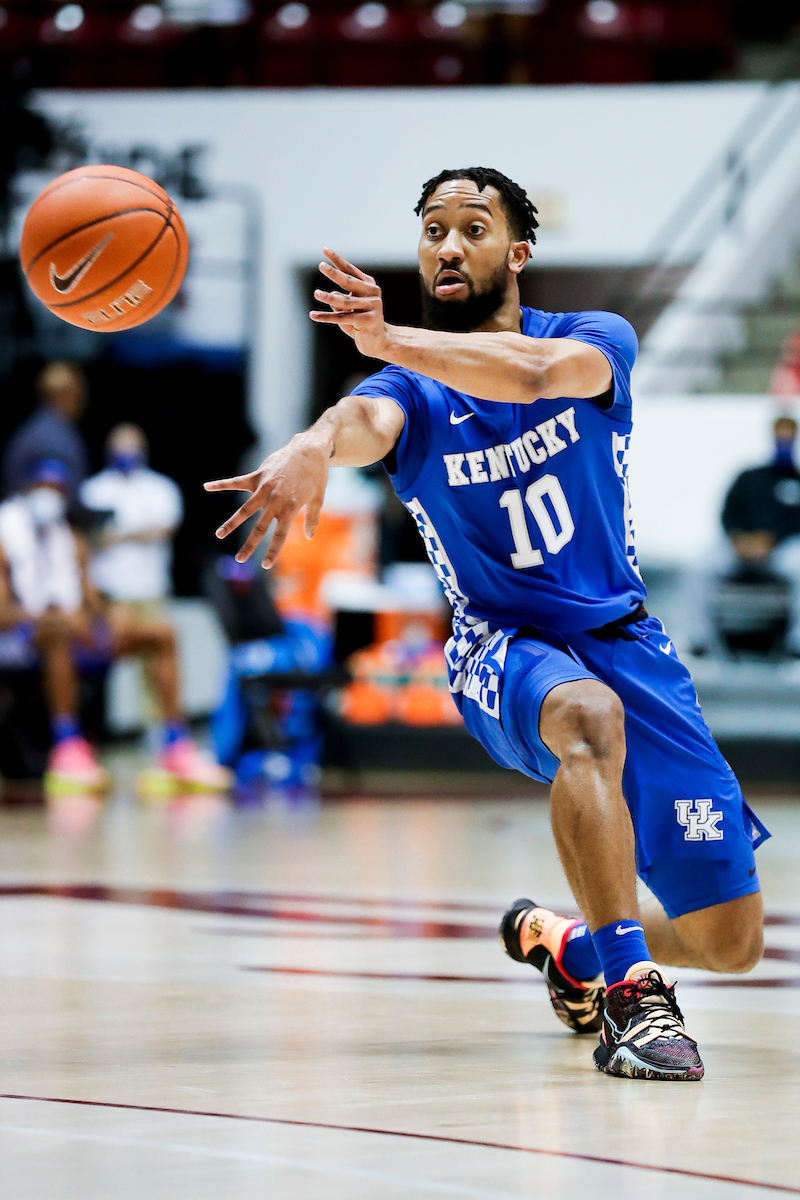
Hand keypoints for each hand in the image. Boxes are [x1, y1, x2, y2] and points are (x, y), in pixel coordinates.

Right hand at [204, 431, 329, 567]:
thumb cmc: (316, 475)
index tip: (265, 565)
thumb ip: (311, 518)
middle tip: (239, 559)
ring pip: (244, 509)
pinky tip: (207, 487)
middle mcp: (275, 500)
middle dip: (249, 545)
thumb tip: (308, 536)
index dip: (272, 551)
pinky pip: (236, 482)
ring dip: (231, 523)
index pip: (280, 535)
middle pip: (259, 527)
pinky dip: (221, 484)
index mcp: (290, 508)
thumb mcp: (318, 498)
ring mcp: (264, 488)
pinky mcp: (258, 476)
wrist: (308, 449)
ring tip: (219, 535)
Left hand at [310, 248, 392, 359]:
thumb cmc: (360, 323)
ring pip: (345, 302)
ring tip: (316, 293)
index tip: (325, 250)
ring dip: (329, 298)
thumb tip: (331, 295)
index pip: (350, 270)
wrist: (378, 342)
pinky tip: (313, 315)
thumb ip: (340, 300)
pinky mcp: (369, 320)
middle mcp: (372, 293)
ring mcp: (373, 306)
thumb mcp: (348, 309)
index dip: (337, 260)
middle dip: (334, 273)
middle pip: (349, 281)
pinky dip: (327, 317)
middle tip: (321, 266)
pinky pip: (343, 318)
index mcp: (368, 285)